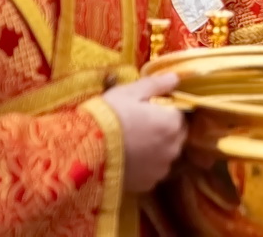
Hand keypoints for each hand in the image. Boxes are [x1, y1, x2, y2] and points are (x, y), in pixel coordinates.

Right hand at [102, 73, 186, 192]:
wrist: (82, 152)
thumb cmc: (108, 116)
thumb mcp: (130, 92)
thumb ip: (157, 84)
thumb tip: (176, 77)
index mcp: (172, 123)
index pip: (179, 113)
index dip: (164, 110)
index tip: (147, 109)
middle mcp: (173, 148)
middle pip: (176, 135)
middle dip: (164, 129)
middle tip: (140, 125)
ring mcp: (160, 169)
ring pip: (165, 154)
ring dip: (156, 149)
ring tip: (132, 144)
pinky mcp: (146, 185)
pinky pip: (152, 172)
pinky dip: (145, 166)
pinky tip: (128, 159)